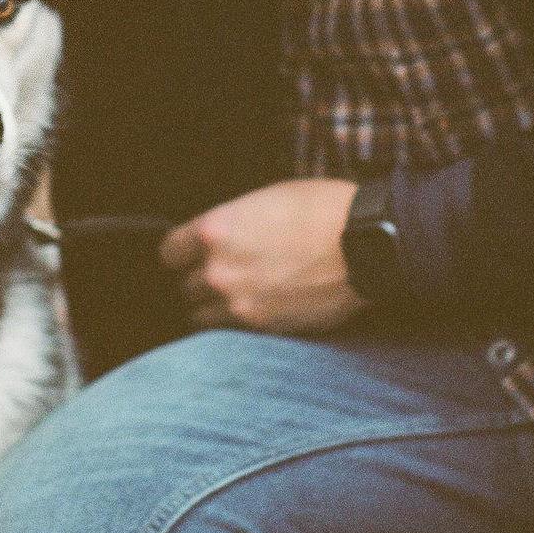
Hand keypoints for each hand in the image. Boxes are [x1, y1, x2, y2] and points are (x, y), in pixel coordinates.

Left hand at [161, 179, 363, 333]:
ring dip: (215, 308)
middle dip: (200, 280)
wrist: (365, 244)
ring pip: (202, 316)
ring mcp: (239, 304)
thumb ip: (231, 223)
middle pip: (185, 287)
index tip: (189, 255)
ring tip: (240, 296)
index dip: (181, 253)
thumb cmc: (322, 209)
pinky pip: (233, 333)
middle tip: (225, 274)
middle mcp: (217, 271)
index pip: (168, 253)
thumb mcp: (265, 199)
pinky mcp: (264, 328)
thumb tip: (215, 240)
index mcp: (214, 231)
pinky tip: (259, 309)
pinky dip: (240, 324)